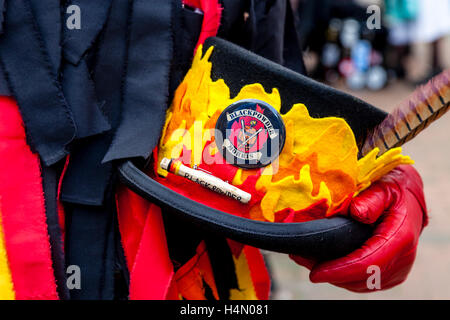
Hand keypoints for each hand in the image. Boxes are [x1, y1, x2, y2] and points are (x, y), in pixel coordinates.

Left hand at [290, 165, 427, 291]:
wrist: (408, 201)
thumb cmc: (394, 192)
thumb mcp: (384, 187)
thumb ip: (371, 199)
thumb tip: (356, 212)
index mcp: (400, 238)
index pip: (368, 263)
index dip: (340, 271)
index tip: (315, 273)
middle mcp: (401, 259)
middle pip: (360, 278)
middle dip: (329, 273)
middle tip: (300, 258)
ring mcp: (395, 271)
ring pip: (358, 284)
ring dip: (332, 275)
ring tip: (305, 258)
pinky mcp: (386, 275)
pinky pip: (360, 282)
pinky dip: (339, 275)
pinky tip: (320, 261)